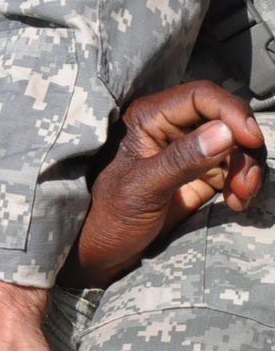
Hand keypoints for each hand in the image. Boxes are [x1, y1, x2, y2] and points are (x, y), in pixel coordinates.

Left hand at [63, 81, 265, 287]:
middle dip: (244, 148)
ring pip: (234, 144)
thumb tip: (225, 132)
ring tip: (241, 197)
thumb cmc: (108, 218)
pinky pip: (232, 169)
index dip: (231, 111)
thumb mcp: (141, 189)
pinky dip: (242, 183)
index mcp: (147, 118)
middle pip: (225, 119)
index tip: (251, 139)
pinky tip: (236, 204)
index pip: (200, 96)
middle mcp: (169, 127)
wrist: (100, 254)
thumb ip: (181, 160)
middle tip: (245, 184)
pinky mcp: (198, 176)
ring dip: (246, 168)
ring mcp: (186, 152)